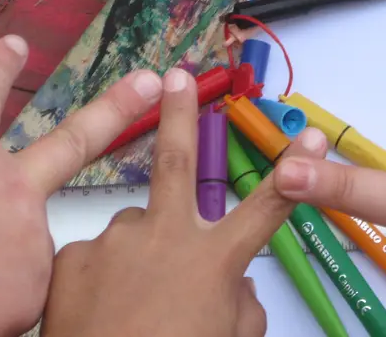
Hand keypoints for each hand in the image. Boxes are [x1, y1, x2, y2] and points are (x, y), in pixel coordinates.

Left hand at [42, 67, 324, 336]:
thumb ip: (239, 306)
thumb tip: (236, 285)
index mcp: (213, 260)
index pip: (268, 207)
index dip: (296, 171)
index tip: (313, 137)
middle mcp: (165, 236)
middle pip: (178, 161)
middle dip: (180, 114)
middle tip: (177, 74)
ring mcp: (114, 241)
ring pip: (132, 231)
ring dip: (136, 253)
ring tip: (128, 299)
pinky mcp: (72, 256)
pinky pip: (94, 259)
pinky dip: (100, 279)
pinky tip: (97, 310)